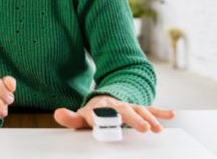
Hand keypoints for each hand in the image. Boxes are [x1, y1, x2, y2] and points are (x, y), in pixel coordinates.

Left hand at [54, 95, 174, 132]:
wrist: (104, 100)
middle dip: (134, 119)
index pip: (104, 112)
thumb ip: (71, 117)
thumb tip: (57, 113)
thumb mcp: (81, 116)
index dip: (108, 117)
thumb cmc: (93, 113)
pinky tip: (171, 114)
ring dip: (150, 117)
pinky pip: (150, 108)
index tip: (113, 122)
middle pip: (126, 111)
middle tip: (143, 128)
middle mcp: (117, 105)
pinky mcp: (138, 108)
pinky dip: (160, 111)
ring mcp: (129, 106)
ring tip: (158, 128)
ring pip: (140, 110)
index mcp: (101, 107)